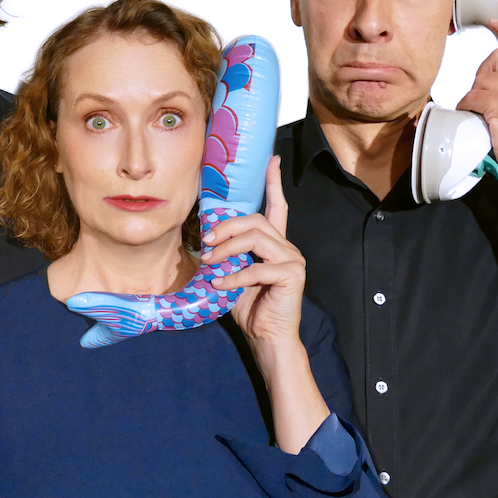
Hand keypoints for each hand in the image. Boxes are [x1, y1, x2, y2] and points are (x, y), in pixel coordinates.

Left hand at [202, 155, 305, 345]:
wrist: (266, 337)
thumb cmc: (248, 306)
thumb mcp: (232, 273)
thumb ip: (227, 254)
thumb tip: (204, 239)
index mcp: (275, 243)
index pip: (277, 206)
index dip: (273, 182)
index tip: (271, 160)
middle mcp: (287, 246)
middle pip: (255, 220)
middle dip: (227, 226)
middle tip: (206, 240)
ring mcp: (292, 259)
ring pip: (255, 237)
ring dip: (227, 248)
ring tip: (209, 261)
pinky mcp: (292, 275)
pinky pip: (258, 267)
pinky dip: (235, 275)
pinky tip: (221, 284)